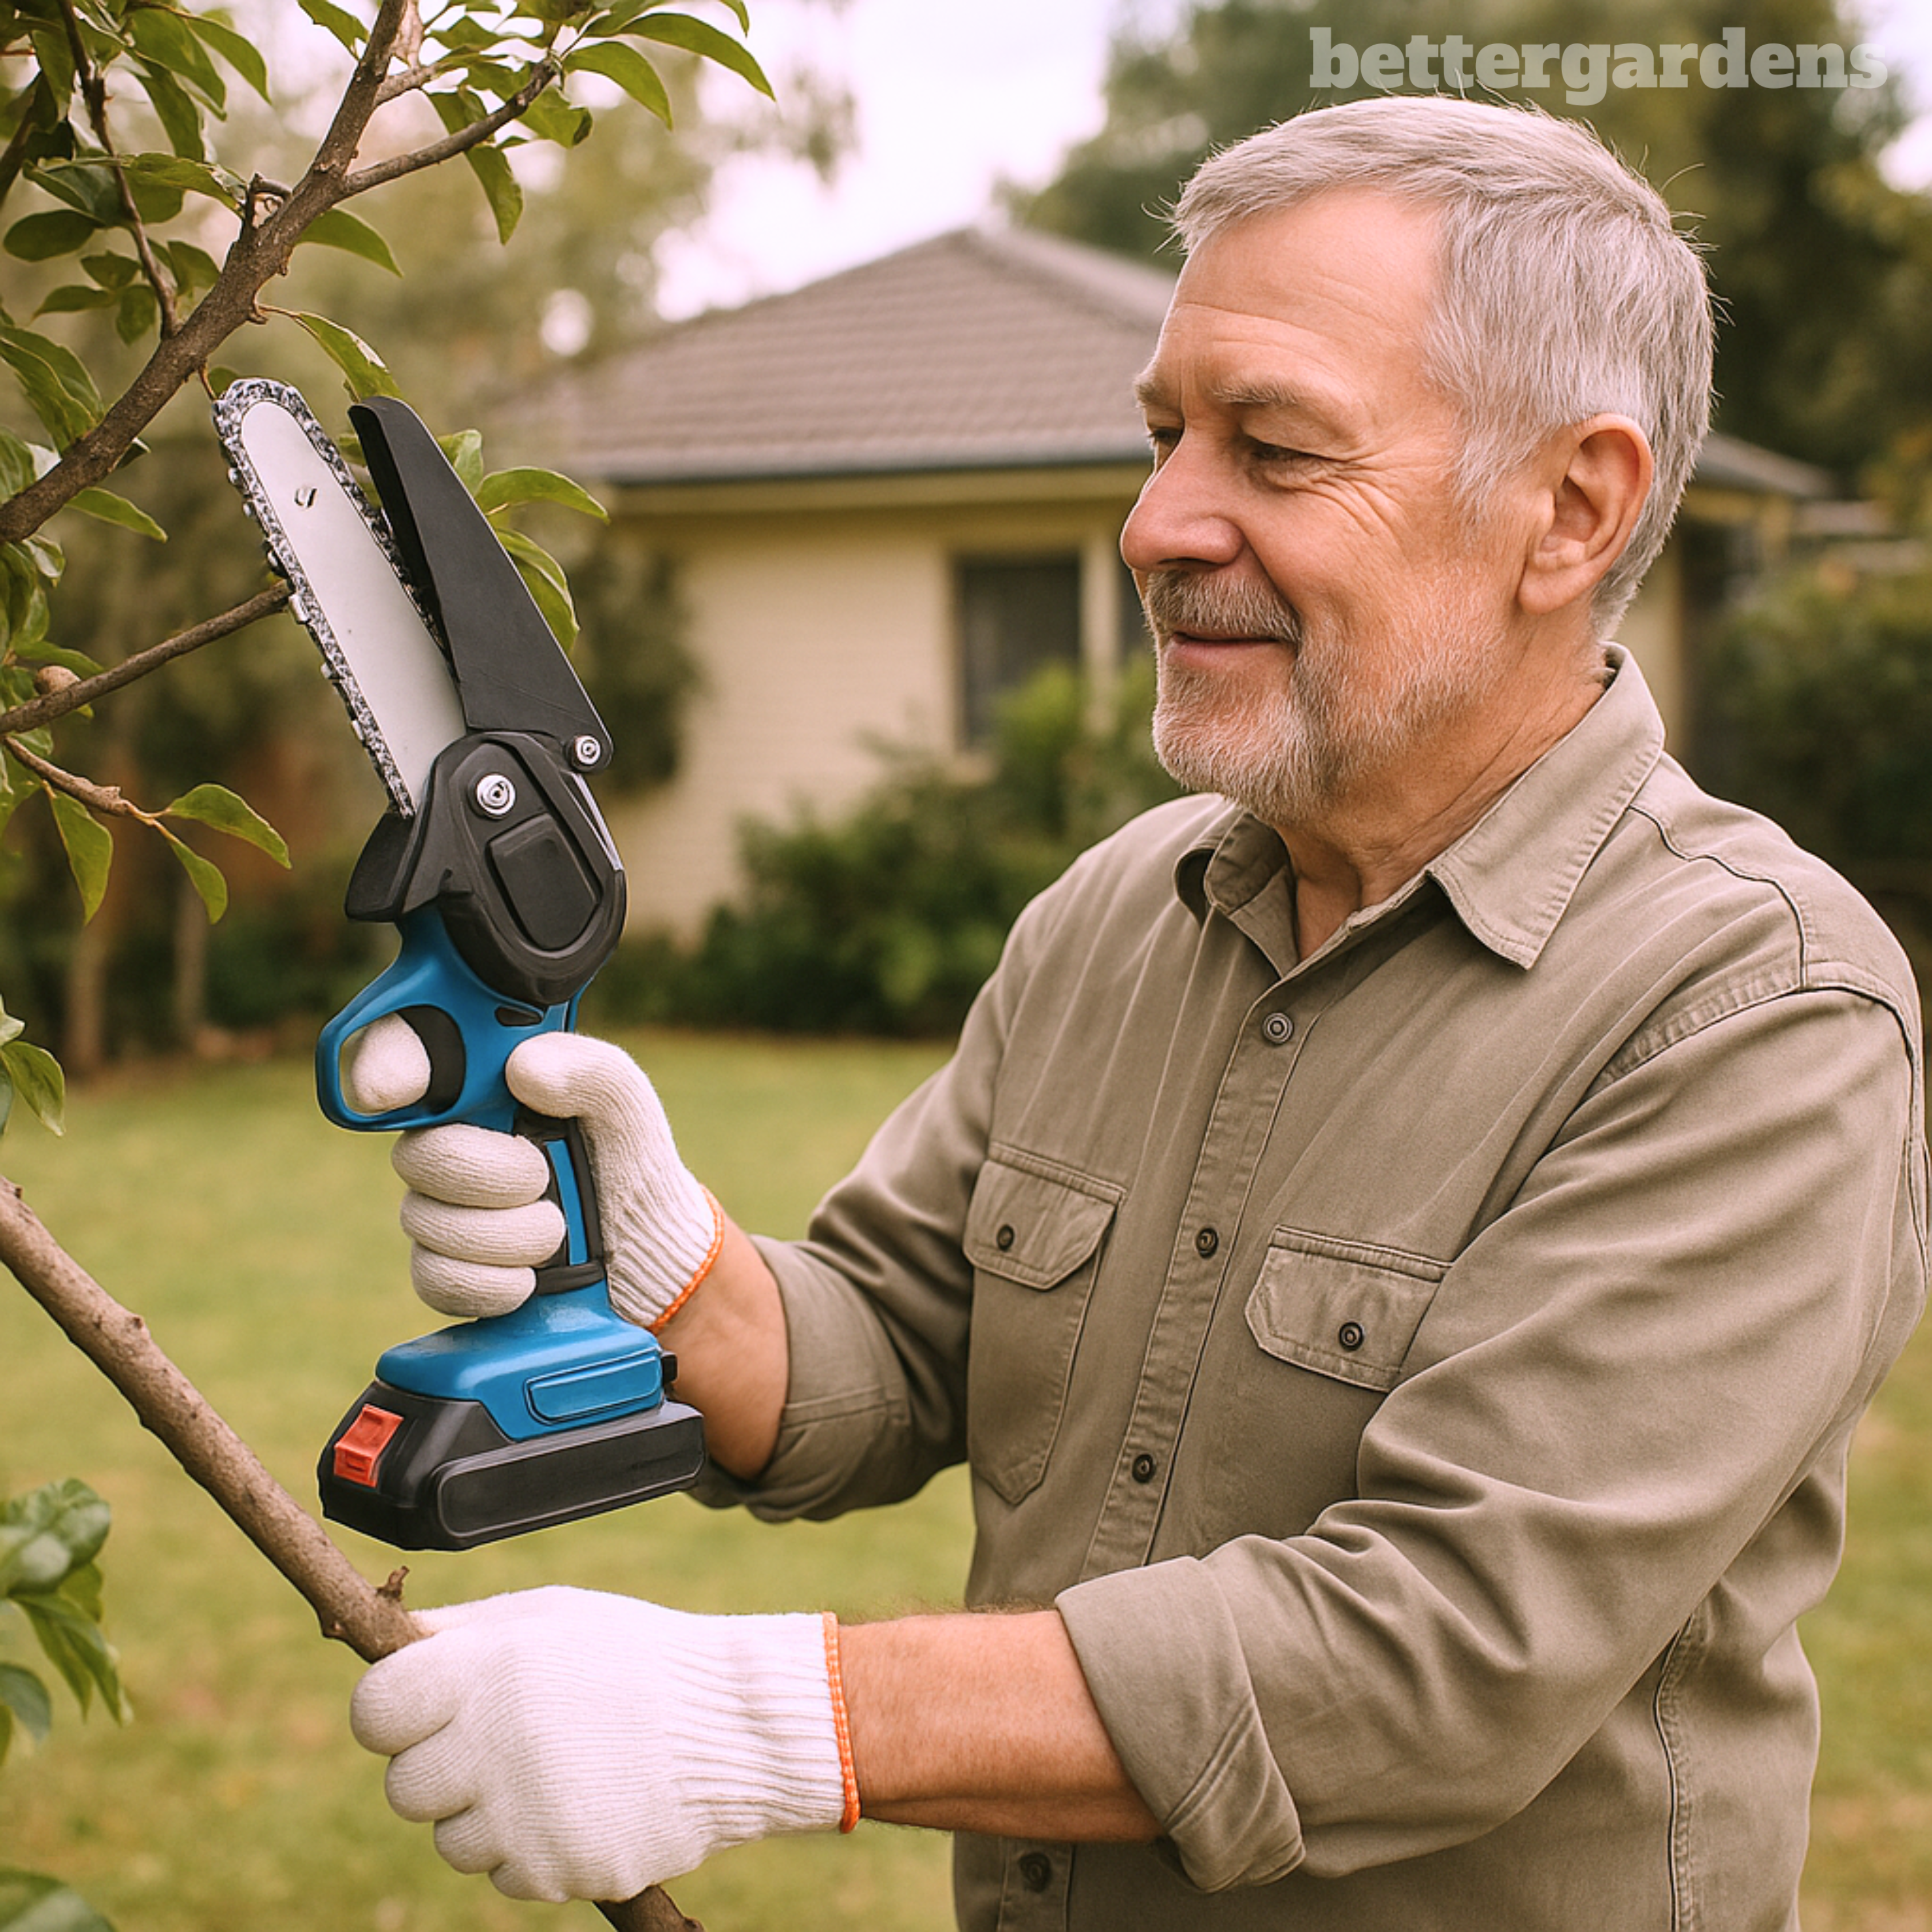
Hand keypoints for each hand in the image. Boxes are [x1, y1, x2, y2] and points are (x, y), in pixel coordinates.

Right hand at [342, 1018, 722, 1324]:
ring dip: (509, 1234)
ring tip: (556, 1230)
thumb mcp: (624, 1106)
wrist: (642, 1255)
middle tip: (542, 1179)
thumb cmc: (627, 1164)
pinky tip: (529, 1275)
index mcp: (481, 1087)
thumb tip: (524, 1068)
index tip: (394, 1088)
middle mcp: (446, 1141)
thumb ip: (589, 1071)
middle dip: (493, 1176)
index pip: (403, 1050)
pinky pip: (433, 1277)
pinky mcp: (441, 1269)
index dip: (386, 1061)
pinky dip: (492, 1282)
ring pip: (425, 1221)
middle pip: (418, 1156)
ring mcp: (437, 1207)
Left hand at [350, 1586, 854, 1901]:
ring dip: (489, 1813)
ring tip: (557, 1770)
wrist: (729, 1725)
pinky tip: (584, 1802)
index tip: (428, 1709)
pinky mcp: (553, 1872)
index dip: (397, 1712)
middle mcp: (490, 1746)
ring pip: (452, 1841)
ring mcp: (520, 1818)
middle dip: (444, 1767)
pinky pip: (507, 1874)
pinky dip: (536, 1847)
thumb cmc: (633, 1655)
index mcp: (482, 1672)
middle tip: (505, 1743)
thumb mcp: (550, 1614)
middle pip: (405, 1787)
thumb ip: (463, 1631)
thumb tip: (394, 1647)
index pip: (373, 1713)